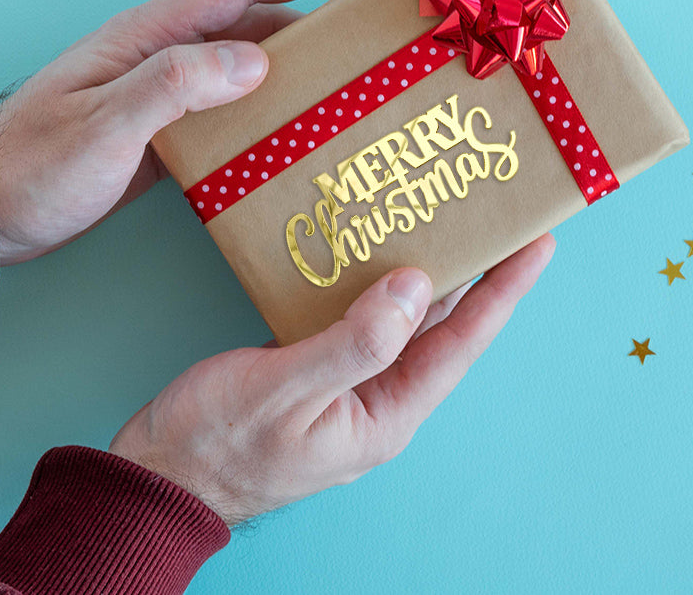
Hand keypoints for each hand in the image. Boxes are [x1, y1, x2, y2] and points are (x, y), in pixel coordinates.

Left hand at [0, 0, 374, 263]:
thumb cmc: (39, 167)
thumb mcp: (105, 125)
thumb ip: (175, 86)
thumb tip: (256, 58)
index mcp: (149, 37)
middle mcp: (164, 56)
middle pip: (254, 24)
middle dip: (316, 21)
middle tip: (371, 35)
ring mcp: (167, 95)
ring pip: (248, 69)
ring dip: (299, 71)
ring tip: (352, 86)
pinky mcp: (169, 133)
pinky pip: (235, 111)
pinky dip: (272, 114)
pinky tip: (299, 136)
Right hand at [108, 234, 555, 525]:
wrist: (155, 478)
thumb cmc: (213, 446)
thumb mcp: (284, 392)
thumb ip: (355, 342)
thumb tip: (417, 286)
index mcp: (386, 414)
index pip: (461, 343)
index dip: (502, 291)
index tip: (537, 243)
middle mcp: (378, 399)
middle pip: (441, 328)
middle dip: (474, 273)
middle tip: (497, 215)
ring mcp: (347, 385)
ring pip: (400, 319)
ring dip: (423, 270)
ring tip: (449, 217)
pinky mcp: (316, 368)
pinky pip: (360, 318)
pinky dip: (371, 280)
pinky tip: (373, 246)